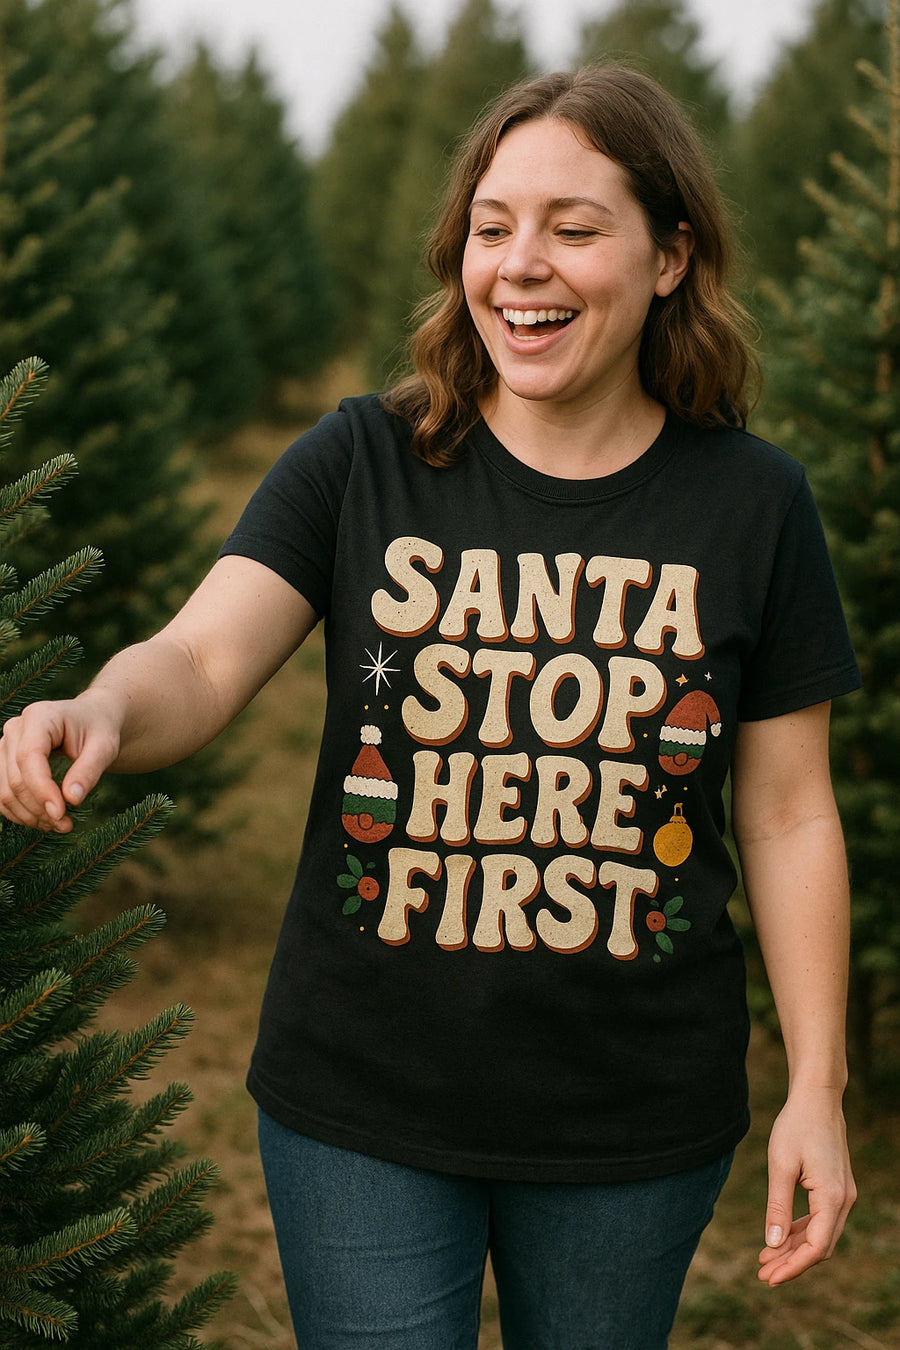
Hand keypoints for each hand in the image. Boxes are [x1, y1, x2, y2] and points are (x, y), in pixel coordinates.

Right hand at [0, 695, 120, 831]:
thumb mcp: (104, 747)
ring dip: (29, 815)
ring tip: (59, 824)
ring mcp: (5, 746)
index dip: (41, 789)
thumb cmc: (99, 730)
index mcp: (40, 716)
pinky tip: (44, 819)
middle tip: (66, 824)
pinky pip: (2, 795)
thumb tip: (71, 799)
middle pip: (15, 778)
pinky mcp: (4, 763)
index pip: (29, 757)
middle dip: (39, 808)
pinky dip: (20, 813)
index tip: (61, 814)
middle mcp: (16, 728)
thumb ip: (88, 771)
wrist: (91, 722)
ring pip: (4, 791)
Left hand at [758, 1088, 855, 1285]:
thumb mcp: (780, 1165)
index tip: (769, 1278)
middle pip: (820, 1247)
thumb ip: (777, 1206)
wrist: (817, 1098)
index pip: (815, 1248)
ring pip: (821, 1235)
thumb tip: (773, 1244)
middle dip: (792, 1263)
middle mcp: (843, 1200)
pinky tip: (780, 1237)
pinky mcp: (836, 1188)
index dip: (792, 1267)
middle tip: (762, 1274)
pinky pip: (820, 1220)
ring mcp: (842, 1195)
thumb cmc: (796, 1126)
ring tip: (765, 1259)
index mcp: (832, 1198)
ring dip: (795, 1249)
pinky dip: (801, 1231)